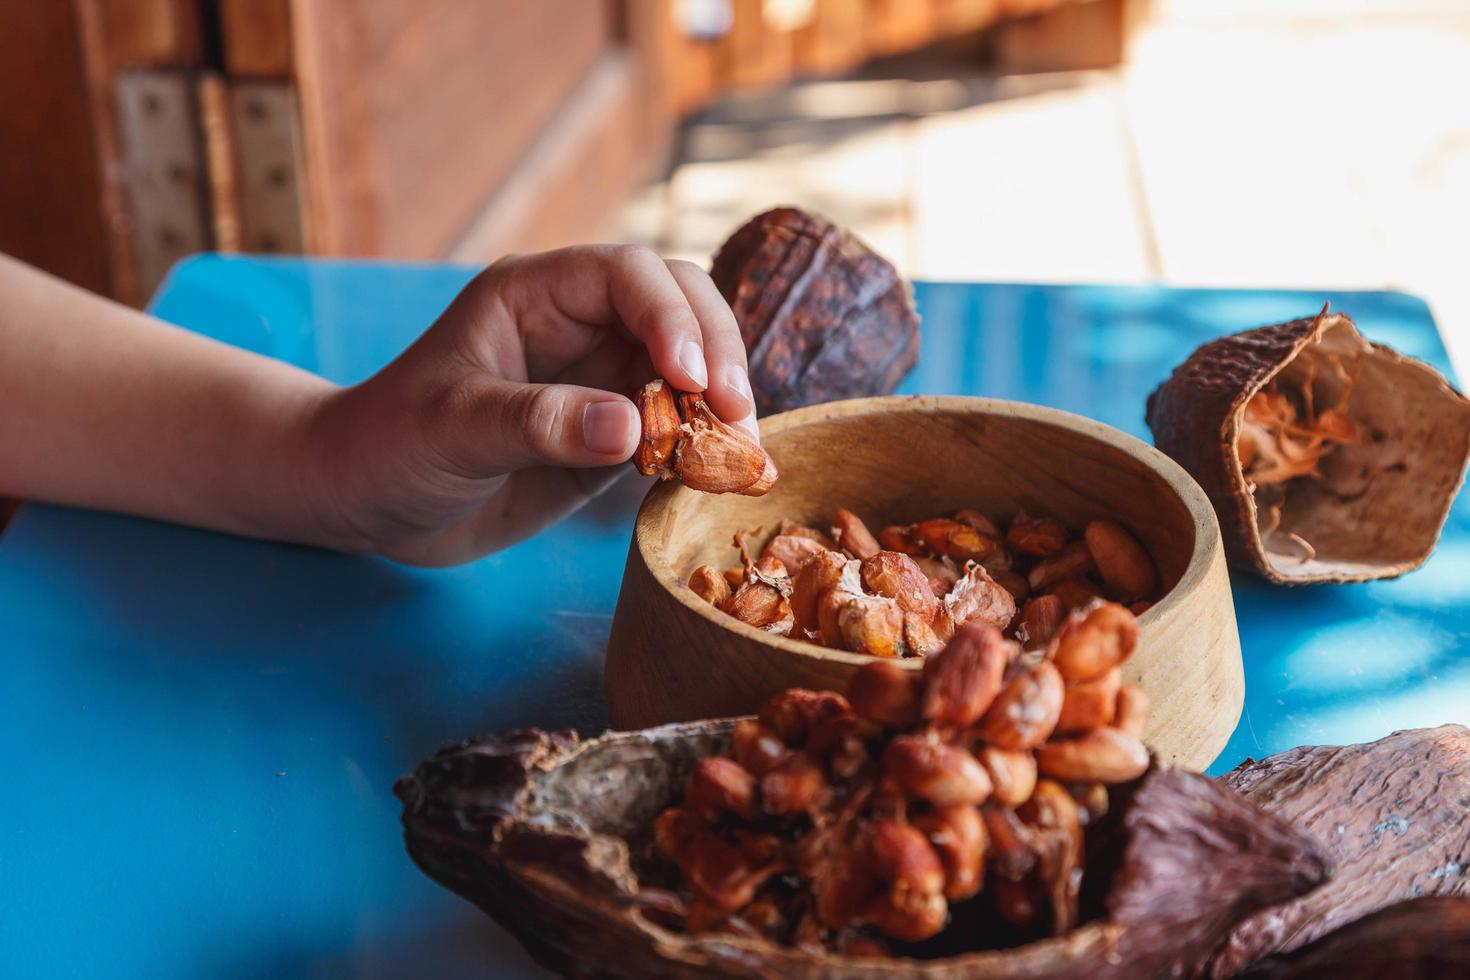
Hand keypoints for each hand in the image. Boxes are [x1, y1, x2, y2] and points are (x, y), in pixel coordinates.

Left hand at [305, 246, 757, 565]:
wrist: (366, 502)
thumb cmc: (387, 444)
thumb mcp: (451, 430)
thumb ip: (537, 424)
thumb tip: (633, 430)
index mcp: (535, 293)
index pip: (627, 275)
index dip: (670, 317)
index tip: (689, 380)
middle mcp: (580, 325)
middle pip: (681, 307)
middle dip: (716, 354)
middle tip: (735, 417)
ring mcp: (602, 379)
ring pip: (692, 369)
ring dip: (725, 406)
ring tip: (744, 458)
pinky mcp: (613, 435)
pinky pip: (679, 428)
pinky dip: (708, 449)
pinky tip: (727, 479)